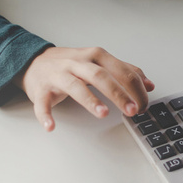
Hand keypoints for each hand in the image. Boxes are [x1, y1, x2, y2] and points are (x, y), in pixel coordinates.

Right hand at [13, 47, 154, 130]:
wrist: (34, 61)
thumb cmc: (71, 64)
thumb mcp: (100, 62)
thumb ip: (124, 72)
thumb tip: (149, 85)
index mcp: (96, 56)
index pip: (121, 70)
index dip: (135, 88)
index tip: (144, 104)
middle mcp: (78, 63)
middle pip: (101, 76)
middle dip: (119, 93)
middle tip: (132, 110)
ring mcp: (59, 75)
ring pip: (75, 86)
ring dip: (90, 100)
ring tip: (103, 114)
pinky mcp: (41, 89)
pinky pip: (43, 102)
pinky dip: (45, 114)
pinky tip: (51, 126)